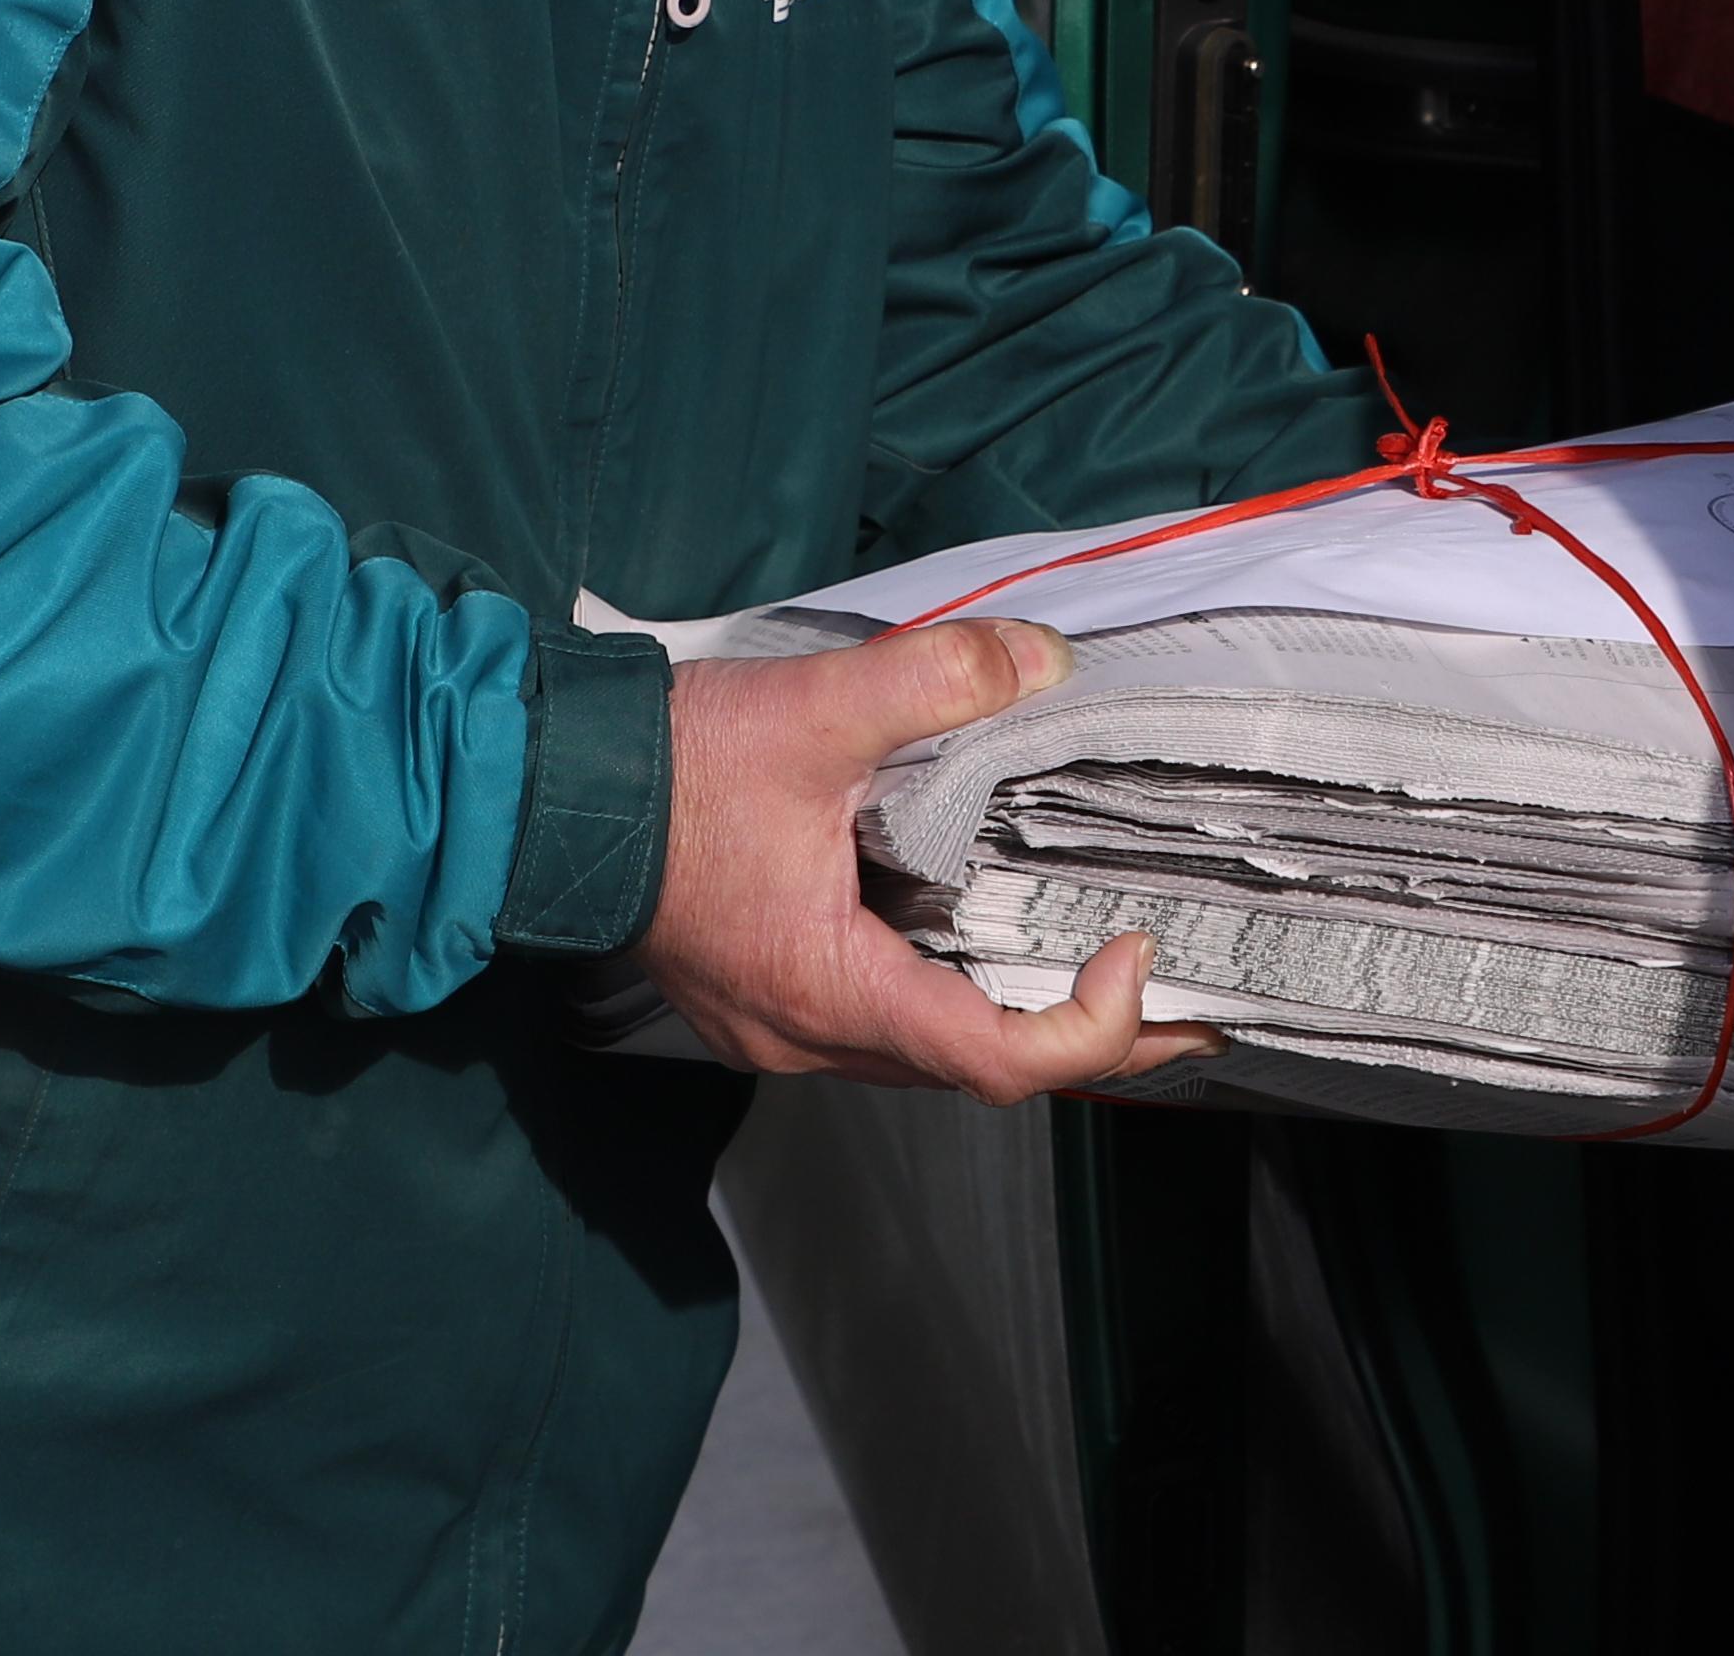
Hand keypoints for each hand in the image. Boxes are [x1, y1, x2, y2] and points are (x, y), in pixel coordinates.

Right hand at [637, 619, 1218, 1098]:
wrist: (545, 789)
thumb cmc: (667, 768)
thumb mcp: (812, 708)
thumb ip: (935, 679)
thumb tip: (1041, 660)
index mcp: (827, 988)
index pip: (994, 1062)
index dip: (1091, 1029)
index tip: (1138, 953)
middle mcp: (807, 1035)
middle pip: (978, 1074)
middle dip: (1092, 1043)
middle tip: (1187, 1006)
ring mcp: (780, 1025)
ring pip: (930, 1054)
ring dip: (1021, 1021)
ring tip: (1111, 982)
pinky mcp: (766, 995)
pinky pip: (885, 1023)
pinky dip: (955, 995)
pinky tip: (994, 944)